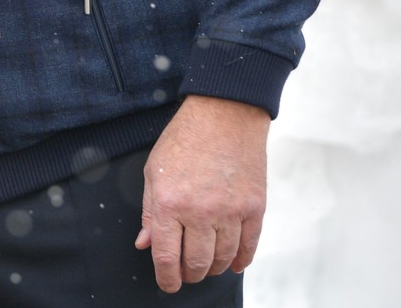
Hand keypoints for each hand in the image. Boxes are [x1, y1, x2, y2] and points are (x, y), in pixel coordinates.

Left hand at [135, 94, 269, 291]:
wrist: (224, 115)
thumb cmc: (183, 141)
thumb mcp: (153, 172)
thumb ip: (149, 212)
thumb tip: (145, 244)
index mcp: (169, 202)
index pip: (167, 255)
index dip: (167, 278)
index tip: (168, 285)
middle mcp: (201, 211)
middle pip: (198, 262)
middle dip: (190, 274)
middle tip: (186, 274)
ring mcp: (231, 211)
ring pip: (224, 258)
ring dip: (214, 268)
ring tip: (207, 266)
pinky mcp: (255, 207)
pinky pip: (249, 246)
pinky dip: (241, 260)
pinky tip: (233, 264)